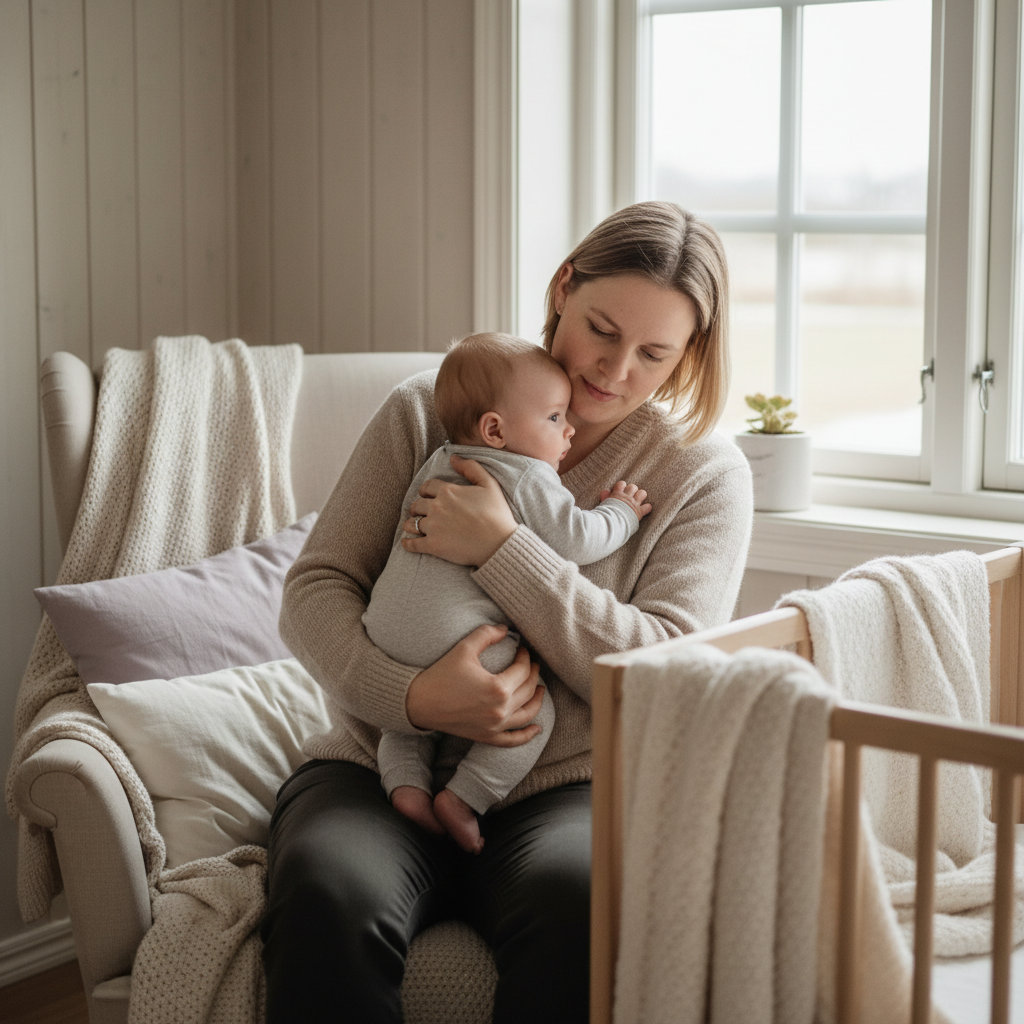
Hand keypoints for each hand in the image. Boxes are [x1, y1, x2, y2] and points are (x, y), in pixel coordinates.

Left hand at [401, 454, 517, 566]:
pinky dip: (407, 543)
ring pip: (411, 524)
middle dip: (418, 508)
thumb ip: (471, 467)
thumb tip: (453, 458)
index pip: (426, 487)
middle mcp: (436, 507)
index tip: (427, 497)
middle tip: (420, 513)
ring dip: (411, 524)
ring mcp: (433, 527)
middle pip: (416, 505)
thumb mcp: (489, 484)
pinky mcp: (432, 546)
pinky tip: (407, 542)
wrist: (499, 543)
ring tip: (414, 527)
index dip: (426, 492)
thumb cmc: (497, 513)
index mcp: (448, 491)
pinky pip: (412, 544)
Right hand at [405, 625, 545, 745]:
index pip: (523, 670)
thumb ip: (487, 634)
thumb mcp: (464, 648)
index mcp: (498, 688)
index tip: (522, 649)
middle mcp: (500, 710)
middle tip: (531, 664)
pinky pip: (513, 741)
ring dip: (537, 700)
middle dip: (533, 674)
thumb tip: (507, 629)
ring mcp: (494, 727)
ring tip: (540, 689)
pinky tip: (537, 728)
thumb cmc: (440, 674)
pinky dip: (527, 735)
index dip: (526, 657)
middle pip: (528, 690)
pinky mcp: (487, 737)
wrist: (418, 703)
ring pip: (527, 715)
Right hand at [600, 480, 651, 520]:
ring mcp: (634, 504)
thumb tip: (605, 491)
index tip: (621, 491)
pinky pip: (648, 507)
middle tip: (630, 496)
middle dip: (632, 490)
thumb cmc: (605, 515)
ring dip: (641, 495)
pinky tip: (644, 509)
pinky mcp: (639, 512)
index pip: (621, 484)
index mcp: (617, 494)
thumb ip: (605, 497)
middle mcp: (627, 497)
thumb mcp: (603, 504)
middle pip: (633, 487)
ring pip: (642, 493)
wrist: (611, 523)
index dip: (622, 486)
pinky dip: (647, 508)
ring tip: (638, 500)